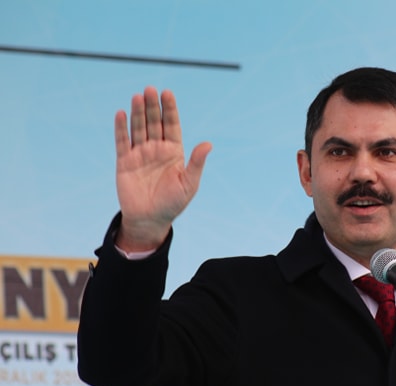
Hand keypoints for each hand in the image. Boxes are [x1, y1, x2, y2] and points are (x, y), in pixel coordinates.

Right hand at [114, 87, 211, 251]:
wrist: (150, 220)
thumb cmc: (173, 203)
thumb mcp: (189, 184)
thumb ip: (196, 163)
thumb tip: (208, 144)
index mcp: (174, 152)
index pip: (172, 125)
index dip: (170, 110)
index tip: (167, 93)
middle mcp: (157, 149)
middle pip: (154, 122)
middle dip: (152, 106)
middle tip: (150, 89)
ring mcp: (140, 154)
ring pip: (138, 128)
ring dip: (137, 113)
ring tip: (137, 96)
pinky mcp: (125, 162)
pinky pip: (122, 142)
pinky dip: (121, 128)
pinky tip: (121, 114)